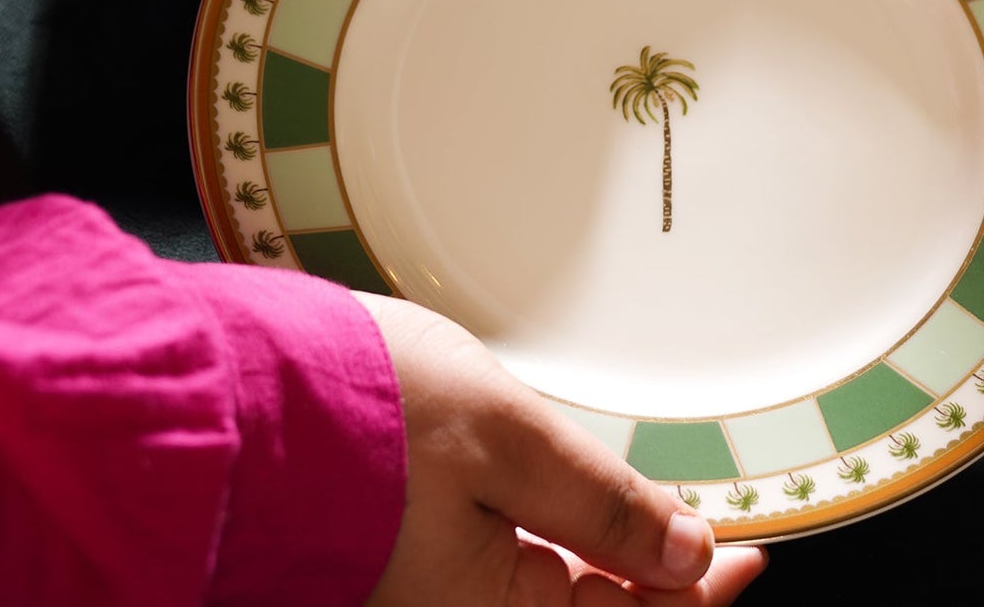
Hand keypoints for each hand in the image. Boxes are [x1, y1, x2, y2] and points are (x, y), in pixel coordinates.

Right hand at [356, 294, 767, 605]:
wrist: (233, 396)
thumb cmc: (359, 413)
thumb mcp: (507, 442)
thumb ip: (600, 503)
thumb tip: (687, 550)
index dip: (699, 589)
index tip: (750, 554)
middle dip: (657, 584)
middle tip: (715, 546)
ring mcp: (423, 592)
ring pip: (545, 593)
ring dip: (606, 565)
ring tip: (651, 528)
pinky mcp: (397, 557)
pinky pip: (499, 571)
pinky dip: (552, 548)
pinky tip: (569, 514)